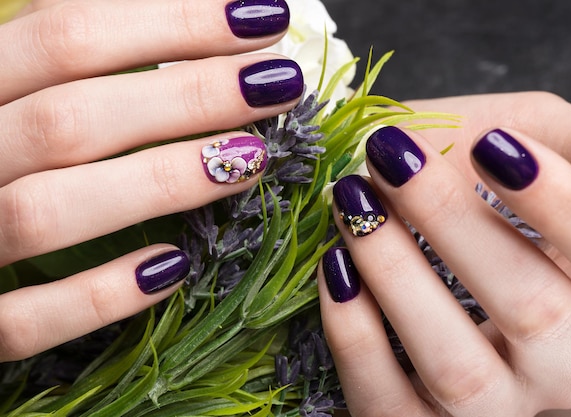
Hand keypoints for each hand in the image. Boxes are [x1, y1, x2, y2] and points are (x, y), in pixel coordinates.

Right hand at [0, 0, 302, 361]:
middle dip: (189, 93)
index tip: (261, 18)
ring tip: (253, 157)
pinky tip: (175, 267)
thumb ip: (77, 65)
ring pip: (44, 211)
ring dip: (158, 182)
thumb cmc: (2, 150)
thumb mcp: (25, 92)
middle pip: (68, 116)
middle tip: (280, 81)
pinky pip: (24, 320)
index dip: (173, 20)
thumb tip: (197, 37)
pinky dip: (100, 296)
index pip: (67, 34)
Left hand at [319, 92, 570, 415]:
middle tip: (393, 158)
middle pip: (534, 312)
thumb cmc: (474, 170)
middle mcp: (556, 364)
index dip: (566, 209)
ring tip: (354, 202)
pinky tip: (336, 269)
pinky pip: (388, 401)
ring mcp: (490, 405)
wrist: (405, 206)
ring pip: (457, 368)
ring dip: (396, 274)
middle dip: (453, 222)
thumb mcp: (543, 140)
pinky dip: (356, 336)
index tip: (492, 146)